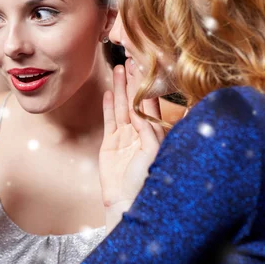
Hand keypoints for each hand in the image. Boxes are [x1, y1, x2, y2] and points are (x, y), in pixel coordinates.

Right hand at [99, 62, 164, 229]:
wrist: (125, 203)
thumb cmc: (145, 183)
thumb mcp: (152, 156)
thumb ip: (149, 132)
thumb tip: (144, 112)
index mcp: (155, 134)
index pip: (151, 103)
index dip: (147, 85)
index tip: (145, 66)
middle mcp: (141, 133)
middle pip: (136, 100)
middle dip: (133, 80)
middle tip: (130, 59)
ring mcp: (125, 138)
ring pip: (122, 106)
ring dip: (120, 88)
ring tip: (117, 69)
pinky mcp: (110, 144)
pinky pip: (109, 120)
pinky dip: (109, 106)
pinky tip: (108, 92)